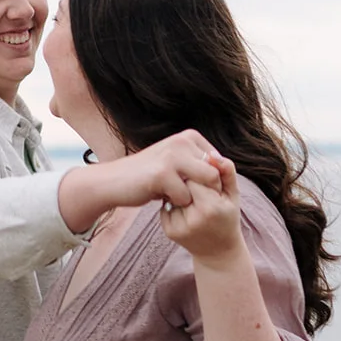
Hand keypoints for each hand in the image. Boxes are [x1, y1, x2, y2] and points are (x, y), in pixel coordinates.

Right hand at [103, 131, 223, 208]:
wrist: (115, 182)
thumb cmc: (149, 176)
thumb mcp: (177, 164)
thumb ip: (198, 164)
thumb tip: (224, 168)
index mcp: (189, 137)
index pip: (219, 162)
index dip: (212, 181)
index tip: (193, 188)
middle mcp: (182, 141)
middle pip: (214, 173)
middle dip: (206, 191)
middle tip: (186, 196)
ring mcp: (172, 156)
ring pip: (204, 184)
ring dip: (193, 197)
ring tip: (175, 197)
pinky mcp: (162, 174)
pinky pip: (185, 197)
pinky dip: (176, 204)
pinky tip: (162, 198)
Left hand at [159, 155, 242, 259]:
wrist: (217, 252)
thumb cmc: (228, 218)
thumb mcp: (233, 195)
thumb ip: (227, 172)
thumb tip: (212, 154)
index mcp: (211, 208)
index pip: (196, 176)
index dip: (201, 174)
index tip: (208, 181)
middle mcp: (193, 219)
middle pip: (182, 183)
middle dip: (189, 181)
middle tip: (198, 189)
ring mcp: (179, 227)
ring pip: (173, 194)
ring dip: (180, 192)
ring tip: (192, 201)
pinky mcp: (169, 231)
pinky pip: (166, 206)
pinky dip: (173, 204)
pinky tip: (184, 210)